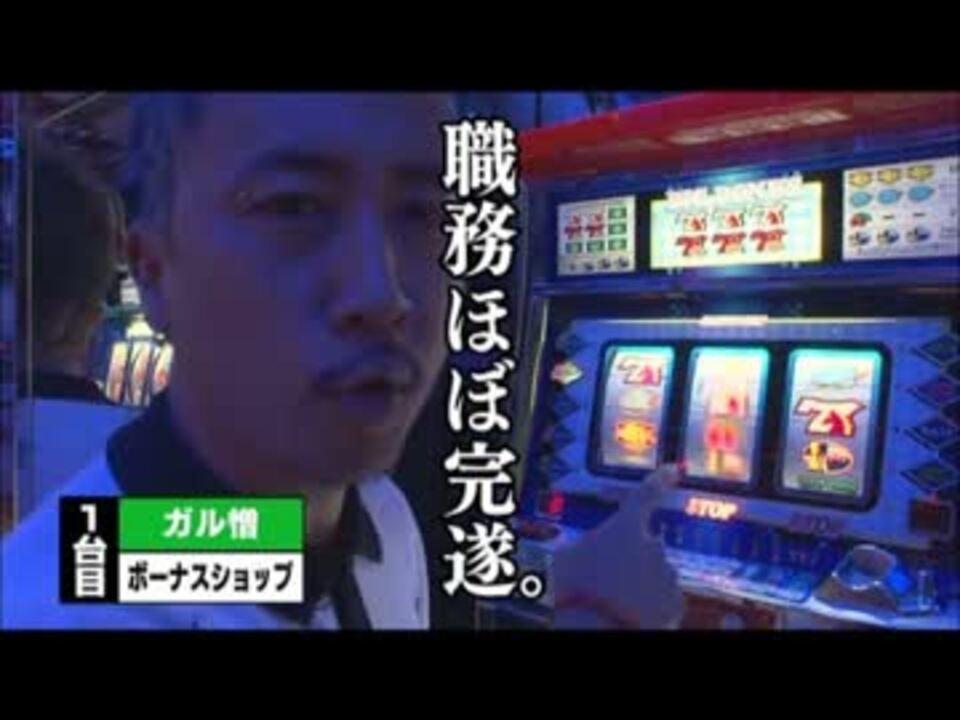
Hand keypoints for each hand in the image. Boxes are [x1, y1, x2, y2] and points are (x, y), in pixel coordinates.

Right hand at [552, 464, 683, 629]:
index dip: (660, 479)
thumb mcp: (563, 558)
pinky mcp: (674, 604)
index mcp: (626, 527)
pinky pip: (664, 601)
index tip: (672, 470)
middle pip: (646, 546)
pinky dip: (653, 606)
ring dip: (642, 583)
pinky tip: (630, 611)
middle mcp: (653, 547)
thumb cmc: (575, 590)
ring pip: (656, 575)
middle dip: (633, 558)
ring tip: (615, 597)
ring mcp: (667, 576)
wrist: (593, 626)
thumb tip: (564, 537)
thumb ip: (572, 543)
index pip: (646, 494)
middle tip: (608, 575)